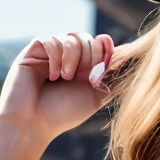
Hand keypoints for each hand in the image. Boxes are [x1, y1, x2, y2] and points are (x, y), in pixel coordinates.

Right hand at [0, 32, 119, 141]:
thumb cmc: (63, 114)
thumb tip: (125, 57)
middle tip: (80, 77)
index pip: (99, 44)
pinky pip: (51, 39)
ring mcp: (51, 52)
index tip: (104, 62)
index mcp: (84, 68)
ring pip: (71, 37)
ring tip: (64, 78)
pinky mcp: (34, 50)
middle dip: (89, 55)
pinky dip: (55, 57)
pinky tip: (51, 75)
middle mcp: (68, 58)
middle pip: (87, 38)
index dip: (104, 47)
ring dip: (72, 57)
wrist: (34, 122)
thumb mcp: (95, 97)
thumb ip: (108, 77)